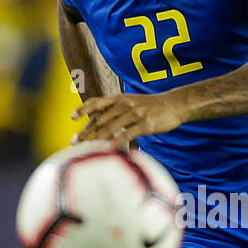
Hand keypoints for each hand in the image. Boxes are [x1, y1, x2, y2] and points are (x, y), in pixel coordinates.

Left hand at [71, 90, 186, 144]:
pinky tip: (109, 149)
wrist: (175, 104)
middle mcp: (125, 104)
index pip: (97, 102)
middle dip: (86, 131)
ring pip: (111, 127)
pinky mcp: (145, 124)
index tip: (72, 117)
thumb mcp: (133, 103)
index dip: (83, 108)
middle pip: (101, 118)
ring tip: (87, 148)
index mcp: (120, 99)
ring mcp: (135, 114)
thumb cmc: (152, 107)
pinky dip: (117, 141)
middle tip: (74, 142)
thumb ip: (118, 110)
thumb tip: (102, 122)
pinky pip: (128, 133)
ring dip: (97, 138)